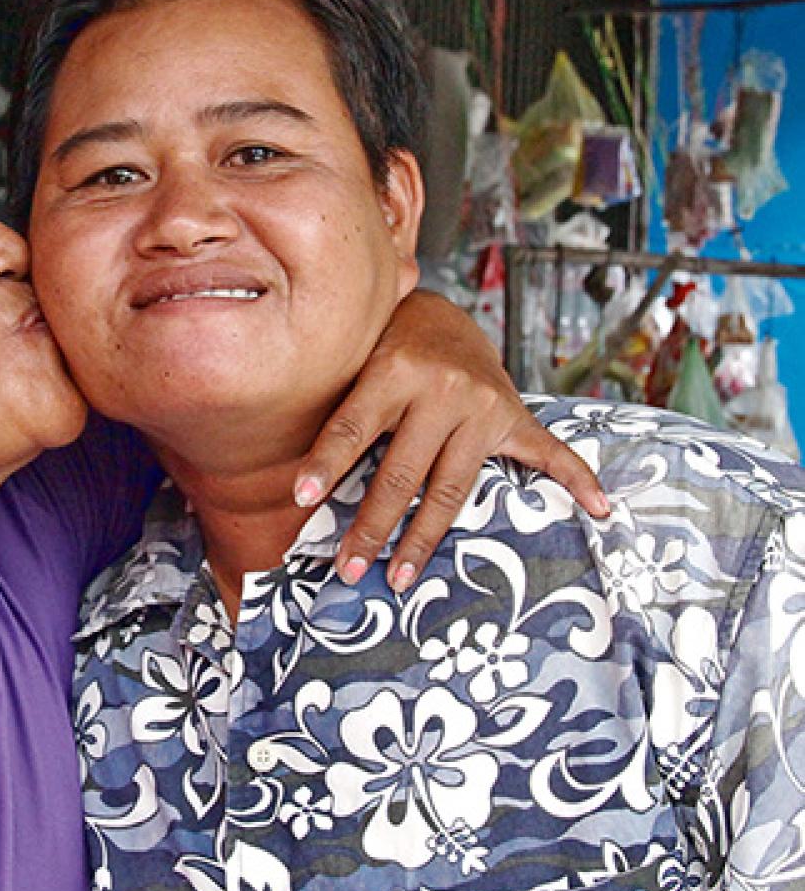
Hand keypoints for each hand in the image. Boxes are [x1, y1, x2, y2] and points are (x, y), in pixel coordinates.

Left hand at [295, 290, 608, 591]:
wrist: (438, 313)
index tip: (301, 499)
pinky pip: (548, 453)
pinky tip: (598, 509)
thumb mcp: (354, 364)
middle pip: (402, 473)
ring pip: (451, 486)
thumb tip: (292, 482)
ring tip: (400, 576)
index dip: (326, 464)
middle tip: (349, 568)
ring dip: (423, 537)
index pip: (353, 427)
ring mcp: (483, 405)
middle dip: (372, 526)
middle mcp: (441, 389)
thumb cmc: (383, 347)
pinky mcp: (513, 416)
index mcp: (393, 370)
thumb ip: (336, 411)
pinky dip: (578, 479)